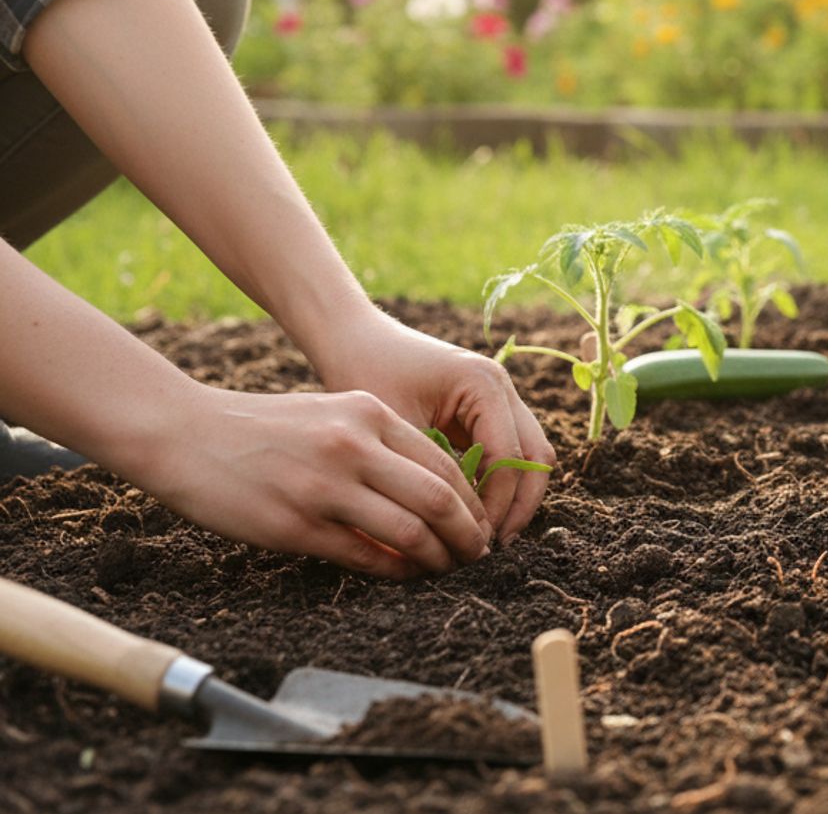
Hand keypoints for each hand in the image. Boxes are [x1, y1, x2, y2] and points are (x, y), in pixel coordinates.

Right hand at [124, 386, 492, 577]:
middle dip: (468, 534)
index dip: (472, 501)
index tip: (479, 523)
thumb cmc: (262, 428)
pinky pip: (366, 556)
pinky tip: (405, 575)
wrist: (184, 433)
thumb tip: (434, 490)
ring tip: (446, 569)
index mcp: (368, 414)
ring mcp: (325, 487)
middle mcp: (353, 446)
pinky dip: (396, 571)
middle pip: (440, 499)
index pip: (446, 464)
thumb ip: (380, 444)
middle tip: (476, 555)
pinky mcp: (297, 525)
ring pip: (411, 532)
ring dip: (438, 559)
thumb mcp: (331, 414)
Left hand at [308, 313, 555, 544]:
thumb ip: (425, 473)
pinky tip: (474, 512)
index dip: (496, 505)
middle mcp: (502, 386)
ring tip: (488, 535)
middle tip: (492, 546)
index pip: (508, 457)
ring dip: (515, 496)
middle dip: (519, 505)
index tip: (473, 543)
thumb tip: (442, 532)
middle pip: (535, 456)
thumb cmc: (364, 373)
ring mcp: (499, 396)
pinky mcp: (486, 408)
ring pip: (530, 455)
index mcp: (483, 383)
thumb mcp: (392, 428)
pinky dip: (499, 483)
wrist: (353, 337)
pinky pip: (508, 450)